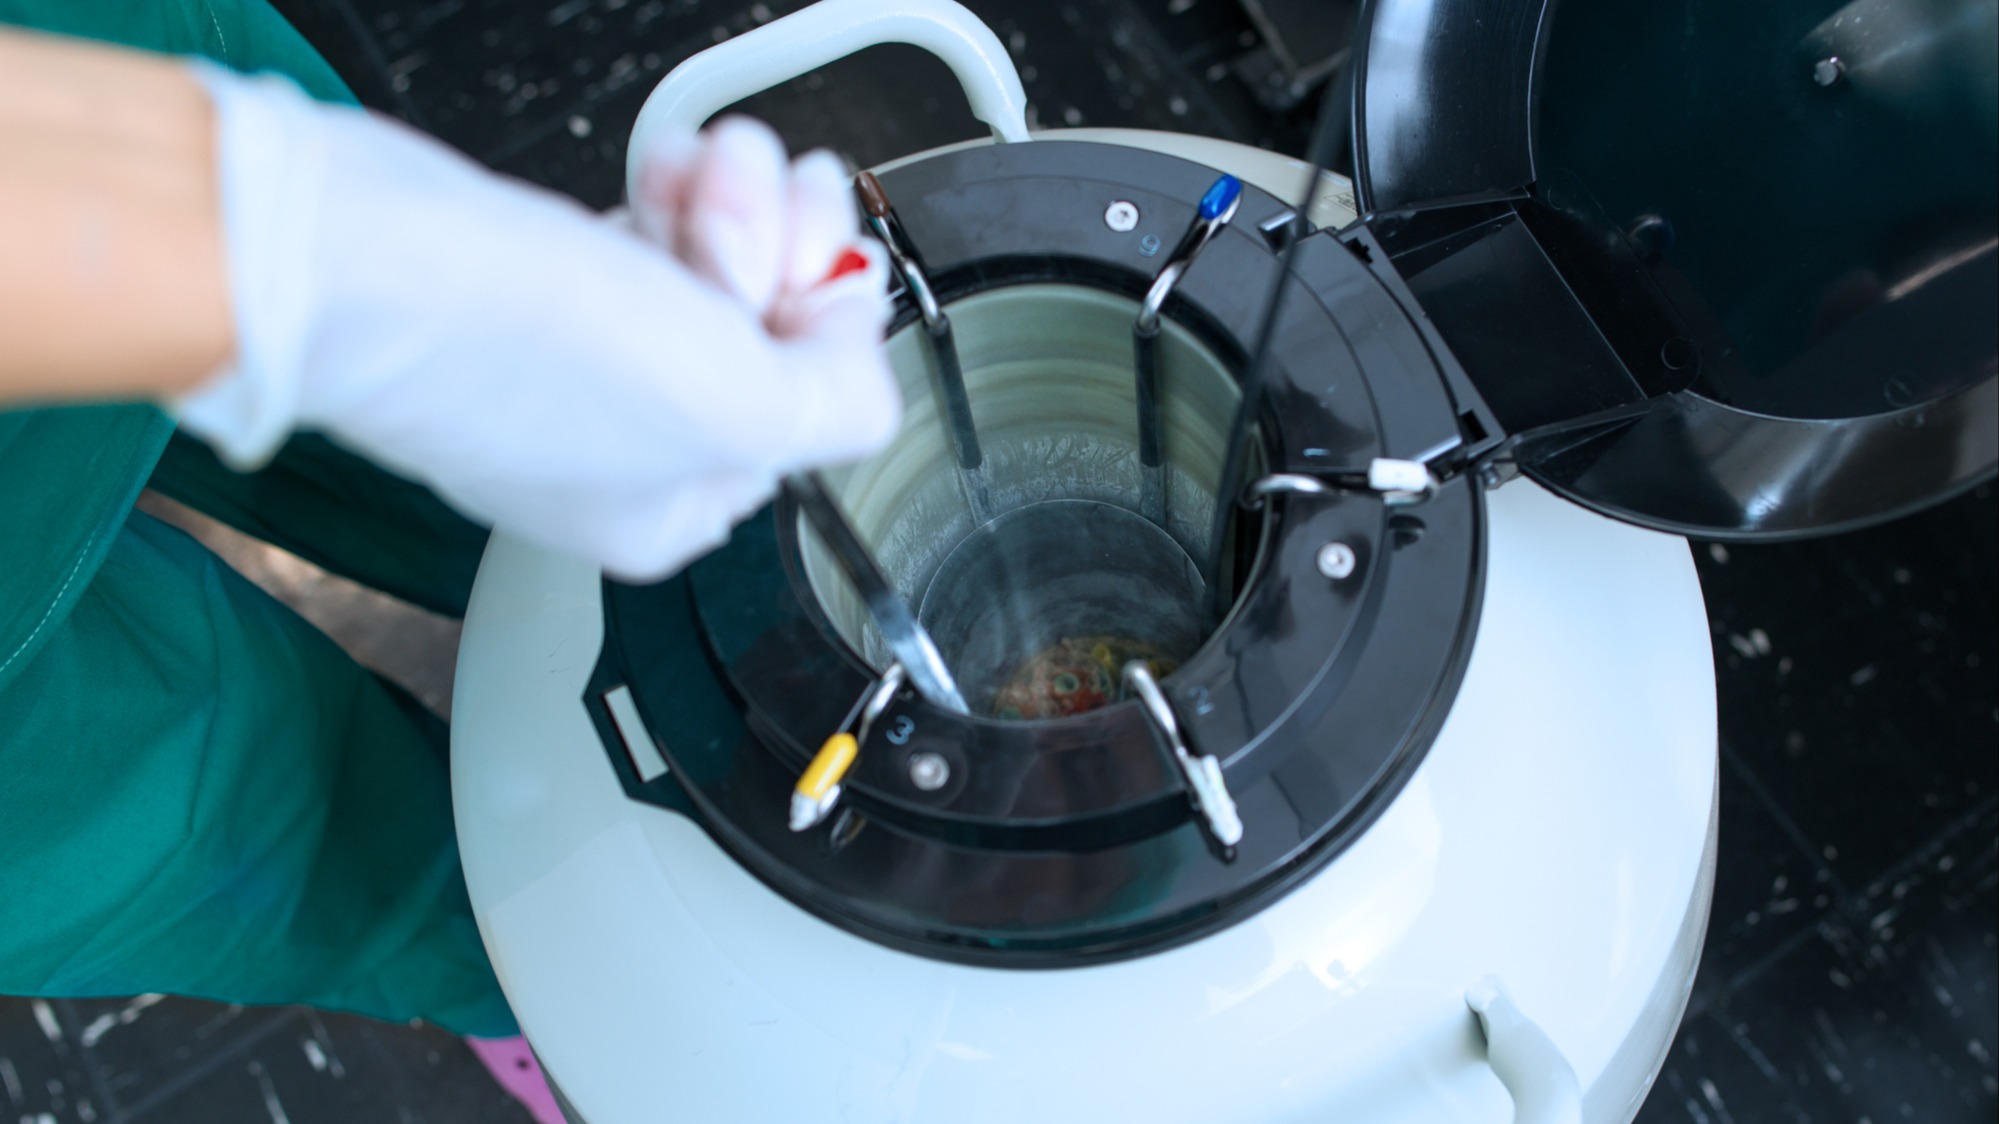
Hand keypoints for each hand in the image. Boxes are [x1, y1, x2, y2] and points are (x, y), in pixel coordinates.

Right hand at [175, 67, 897, 579]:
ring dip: (735, 201)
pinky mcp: (545, 281)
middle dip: (782, 246)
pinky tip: (663, 171)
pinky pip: (659, 228)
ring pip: (722, 264)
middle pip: (773, 331)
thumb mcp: (740, 407)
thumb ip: (840, 407)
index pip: (814, 414)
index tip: (810, 278)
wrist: (363, 261)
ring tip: (697, 181)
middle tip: (749, 217)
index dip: (827, 327)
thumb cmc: (519, 354)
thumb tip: (861, 369)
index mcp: (674, 511)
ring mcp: (586, 361)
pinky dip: (676, 188)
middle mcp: (631, 446)